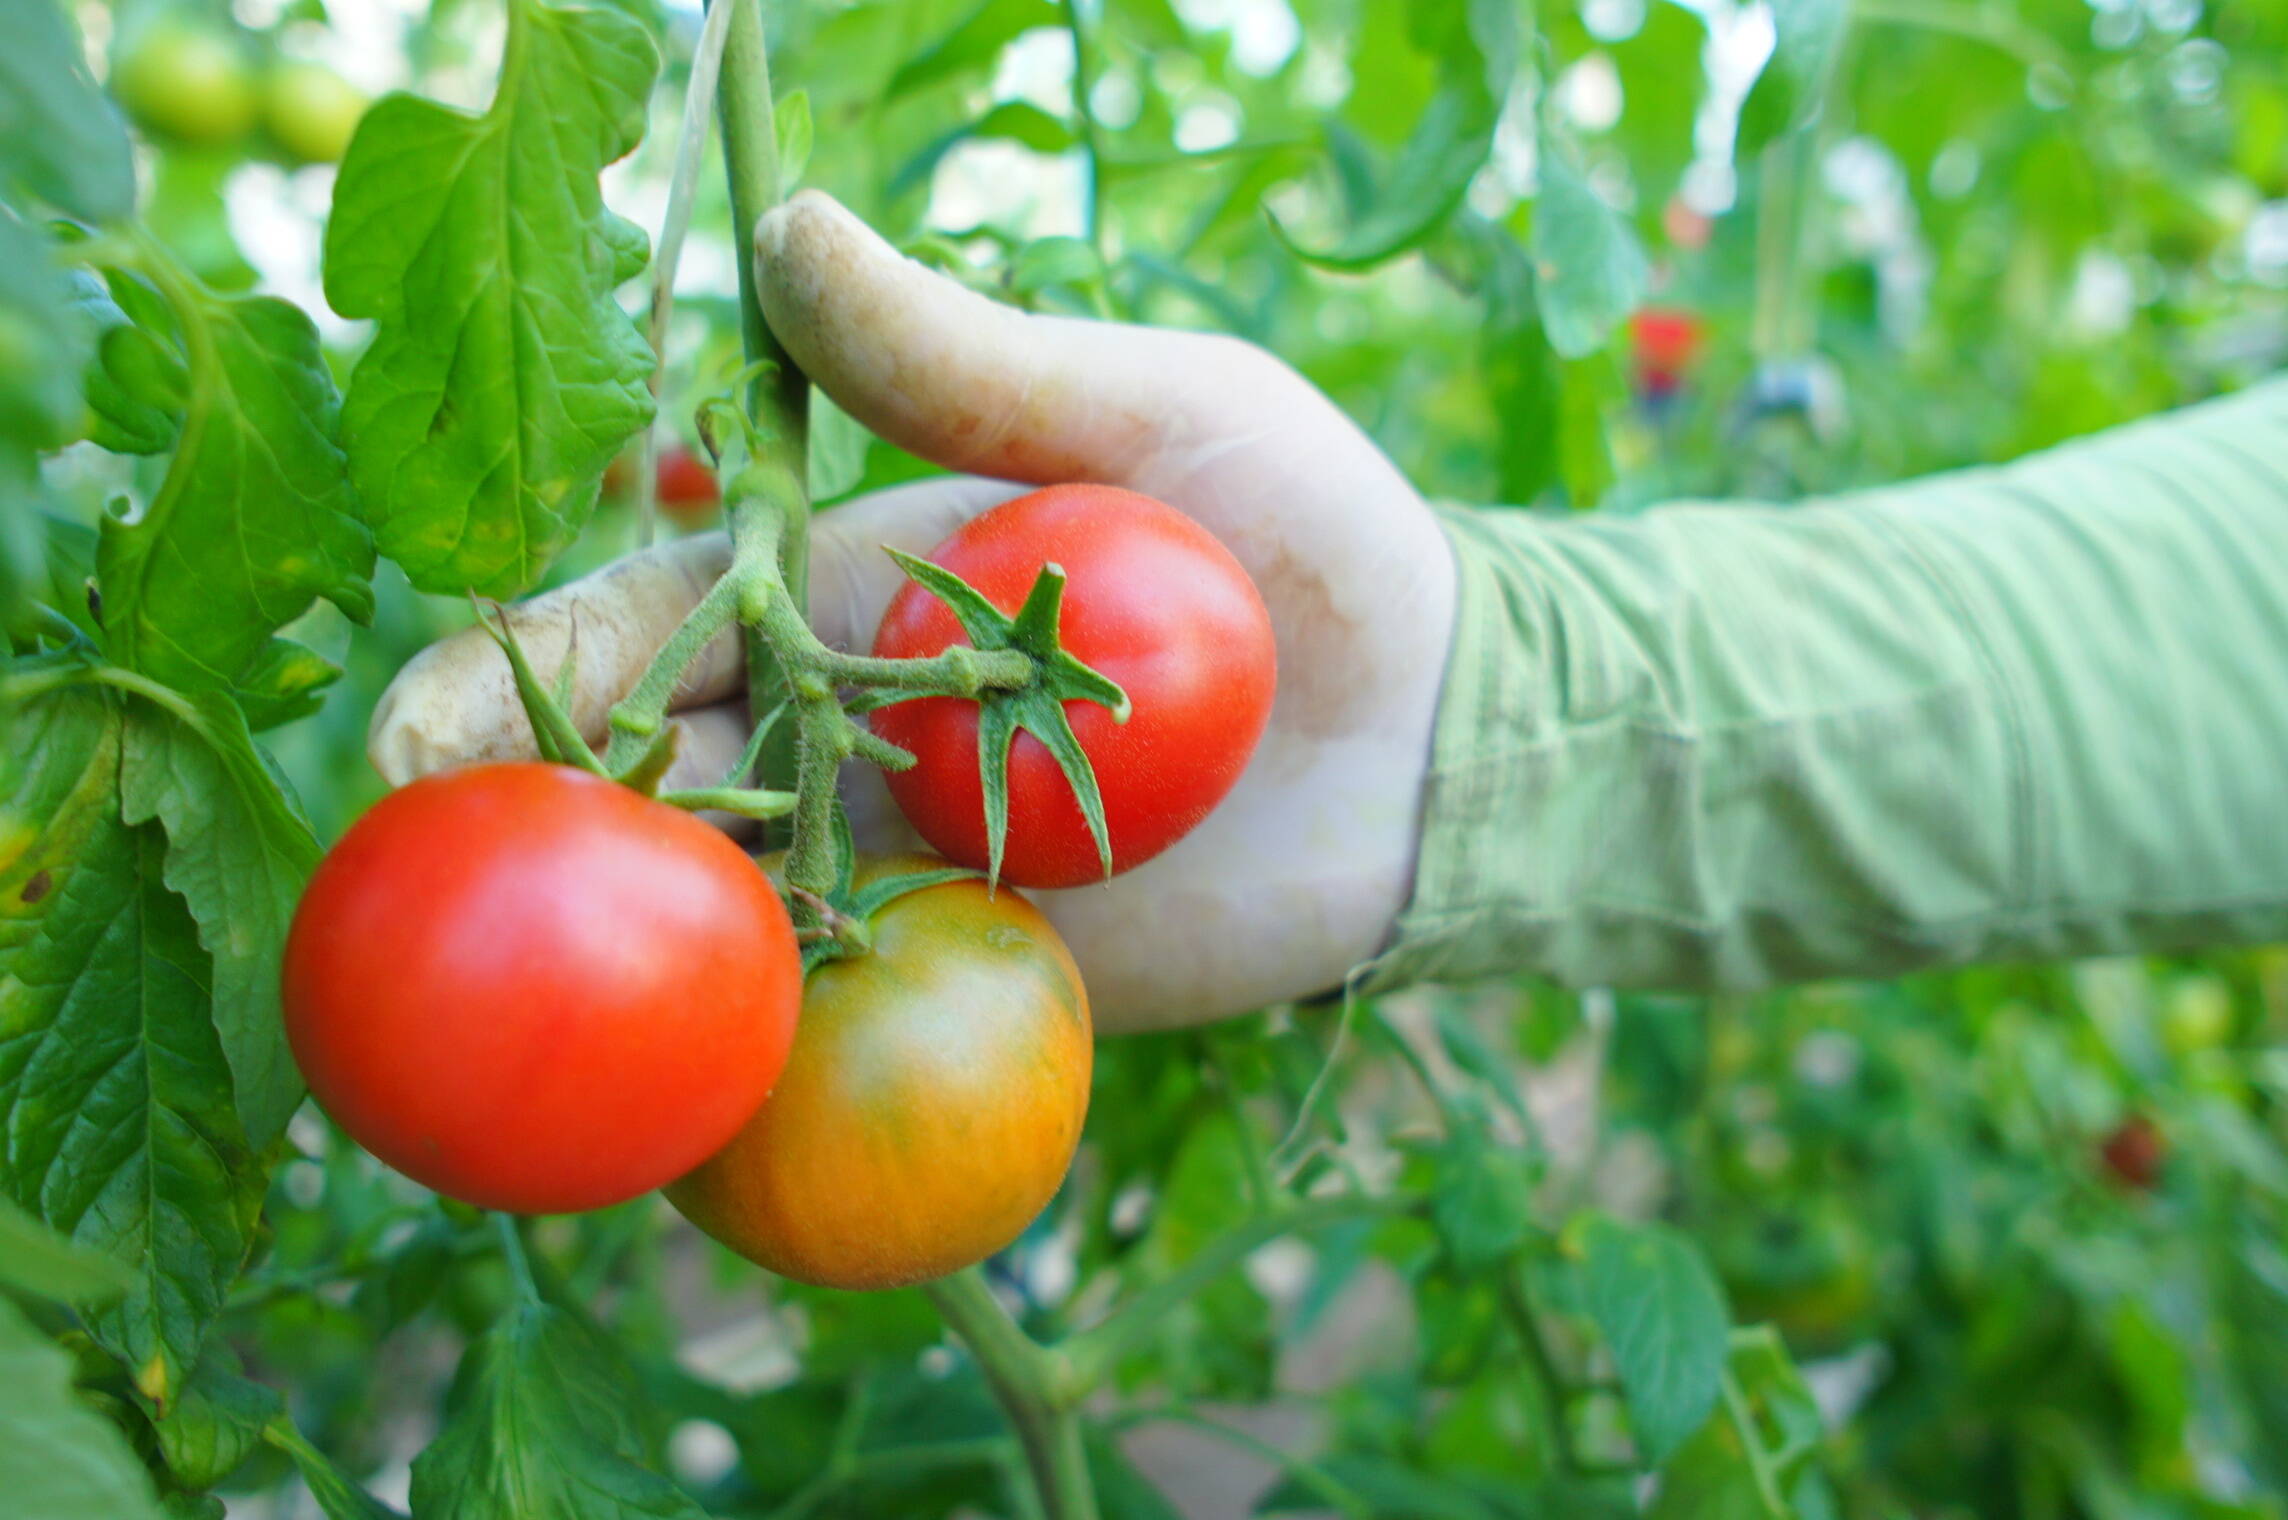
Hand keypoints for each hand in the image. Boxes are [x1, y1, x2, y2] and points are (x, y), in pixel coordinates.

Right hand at [368, 191, 1455, 1032]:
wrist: (1433, 730)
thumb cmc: (1300, 540)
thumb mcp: (1153, 410)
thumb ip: (971, 358)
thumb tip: (793, 235)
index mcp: (854, 593)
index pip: (648, 625)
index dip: (518, 673)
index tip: (412, 733)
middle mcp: (856, 731)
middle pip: (647, 781)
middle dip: (518, 828)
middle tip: (418, 891)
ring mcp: (914, 861)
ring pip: (722, 913)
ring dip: (617, 957)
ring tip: (512, 1015)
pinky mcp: (988, 970)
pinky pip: (845, 1021)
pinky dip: (753, 1063)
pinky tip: (666, 1116)